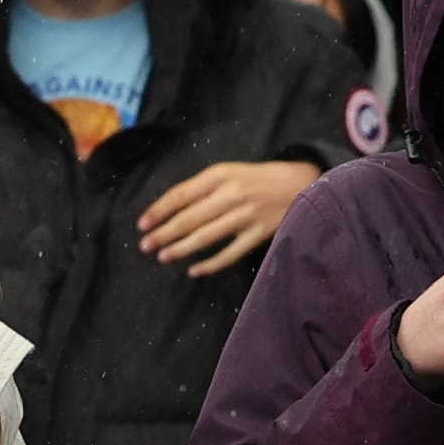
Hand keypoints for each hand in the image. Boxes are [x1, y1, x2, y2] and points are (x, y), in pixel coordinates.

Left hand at [137, 157, 318, 277]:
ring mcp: (246, 216)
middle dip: (164, 233)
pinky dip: (210, 264)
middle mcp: (232, 194)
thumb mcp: (229, 173)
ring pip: (206, 237)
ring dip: (181, 249)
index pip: (181, 194)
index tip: (142, 224)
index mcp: (221, 175)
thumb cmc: (257, 179)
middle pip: (190, 218)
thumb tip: (171, 212)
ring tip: (163, 256)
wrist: (301, 182)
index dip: (159, 210)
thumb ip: (203, 190)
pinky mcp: (259, 234)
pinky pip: (230, 253)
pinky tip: (194, 270)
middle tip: (145, 246)